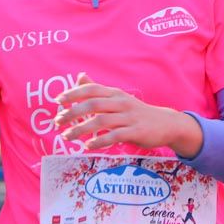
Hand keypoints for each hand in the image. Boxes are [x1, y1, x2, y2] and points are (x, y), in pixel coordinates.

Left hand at [54, 74, 200, 155]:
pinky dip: (99, 141)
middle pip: (93, 105)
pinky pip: (114, 136)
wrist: (165, 123)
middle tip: (57, 122)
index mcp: (115, 94)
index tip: (58, 101)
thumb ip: (98, 89)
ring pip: (101, 121)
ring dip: (81, 129)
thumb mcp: (118, 98)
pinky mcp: (135, 131)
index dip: (74, 93)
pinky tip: (88, 146)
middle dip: (72, 113)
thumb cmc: (136, 112)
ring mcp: (128, 117)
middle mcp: (121, 103)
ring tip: (67, 137)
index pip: (92, 89)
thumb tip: (79, 76)